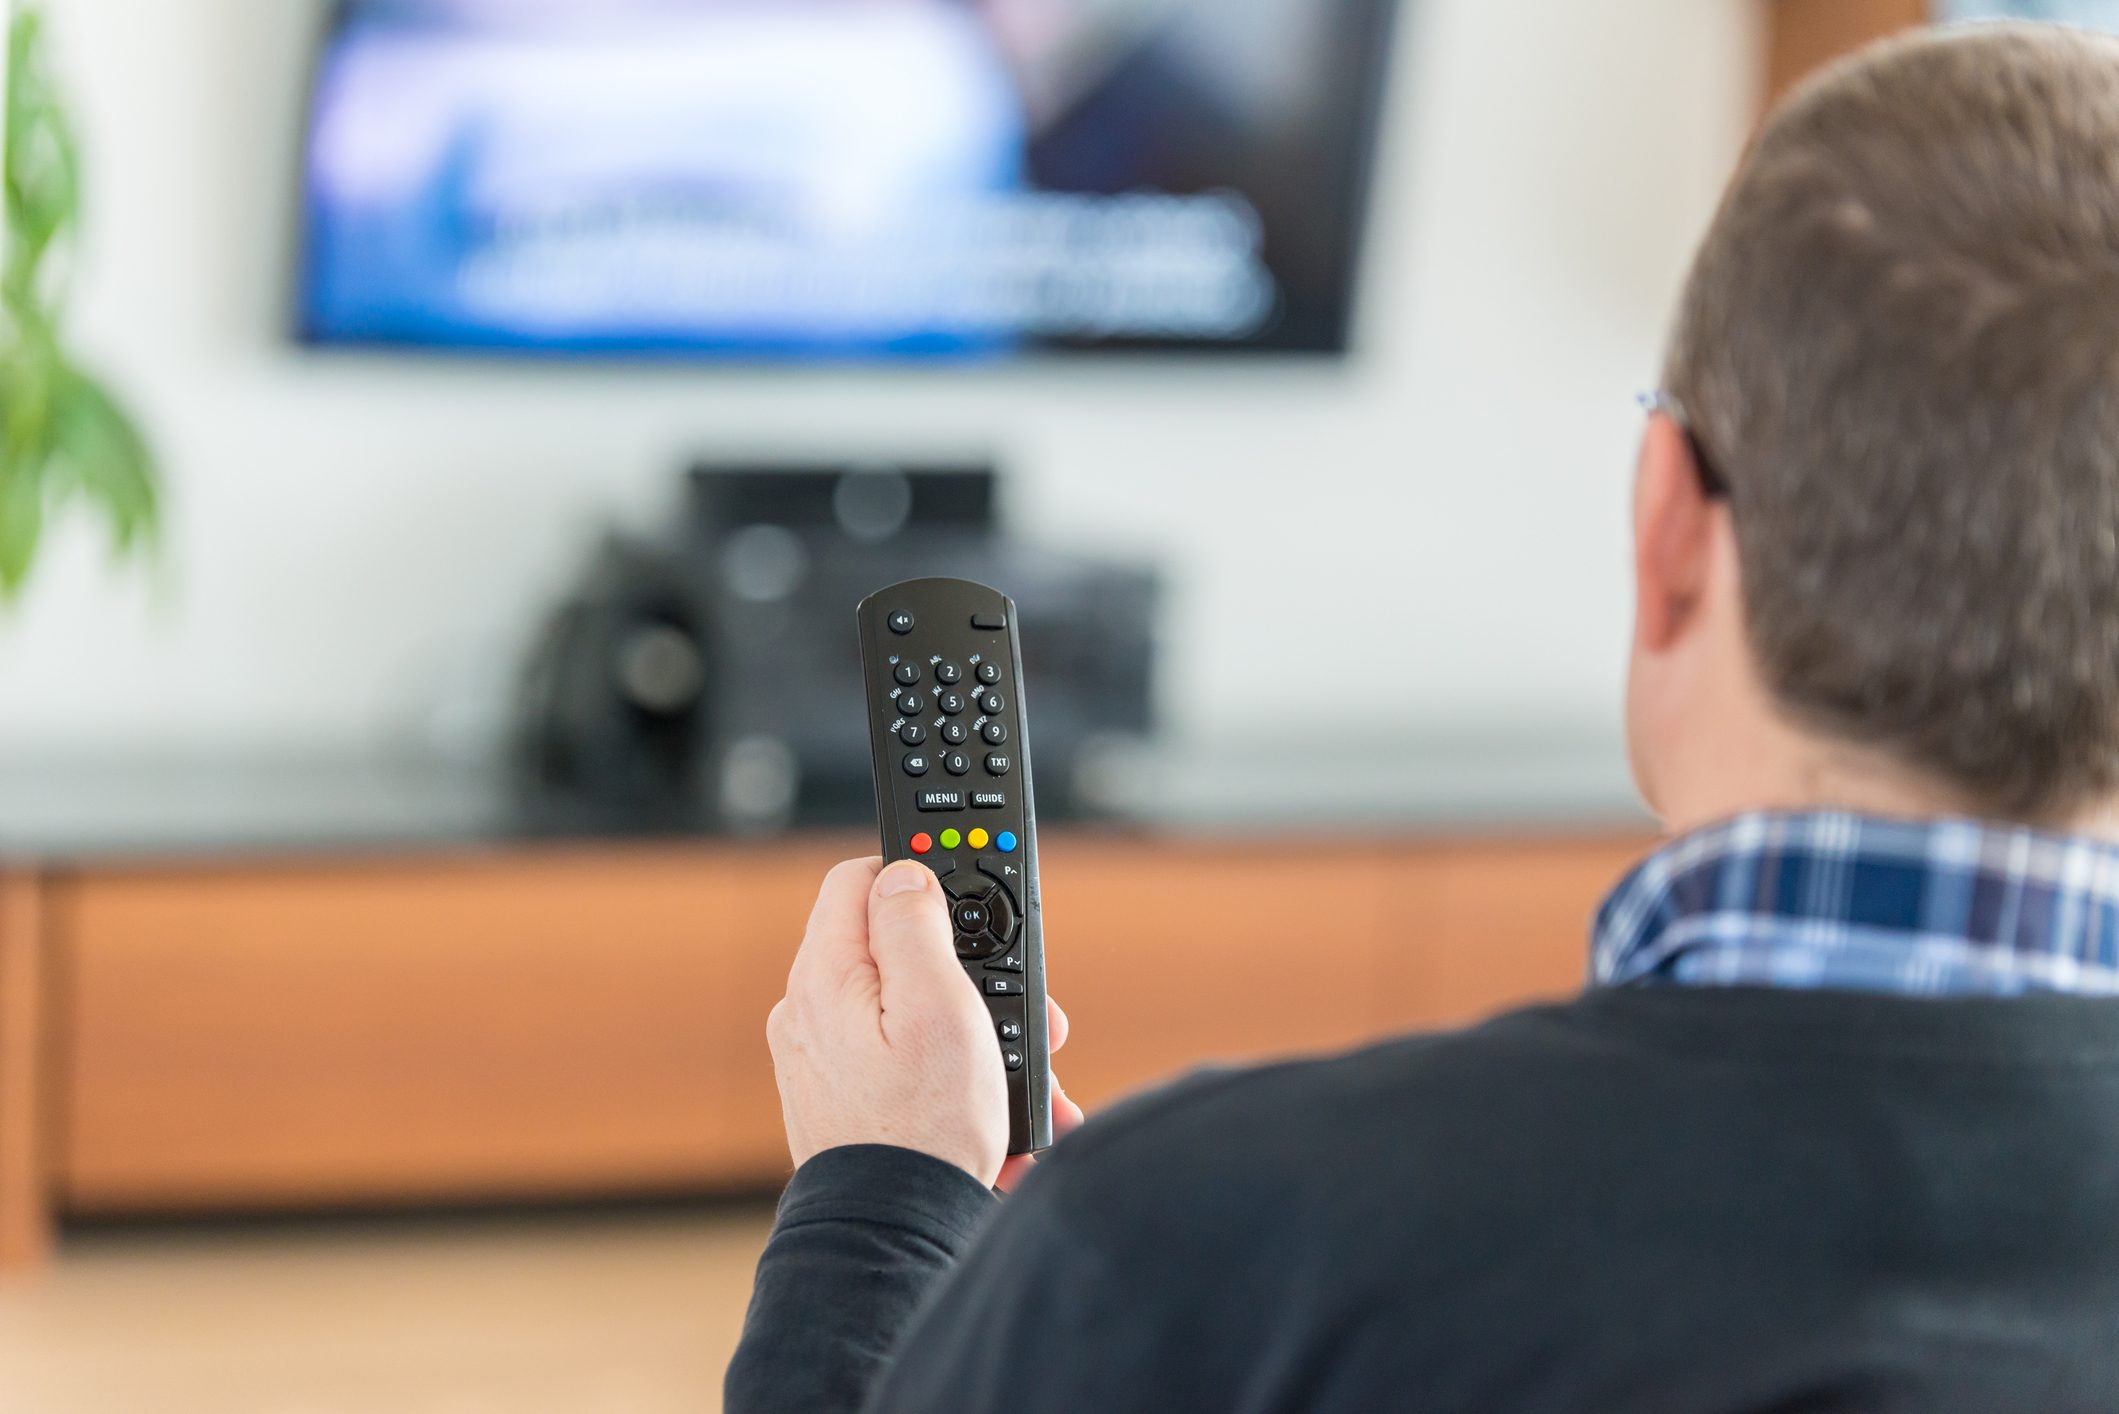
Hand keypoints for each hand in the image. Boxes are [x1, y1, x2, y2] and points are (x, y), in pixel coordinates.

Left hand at [769, 857, 1084, 1187]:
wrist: (897, 1232)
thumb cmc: (924, 1126)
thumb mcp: (938, 1004)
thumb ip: (916, 924)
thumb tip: (903, 874)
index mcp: (824, 977)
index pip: (859, 878)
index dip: (920, 876)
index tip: (969, 903)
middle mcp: (809, 1014)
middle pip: (893, 950)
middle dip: (966, 973)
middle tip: (1020, 1007)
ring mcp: (820, 1060)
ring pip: (907, 1010)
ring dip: (971, 1032)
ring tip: (1023, 1076)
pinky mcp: (840, 1100)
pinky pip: (901, 1062)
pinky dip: (950, 1074)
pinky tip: (995, 1109)